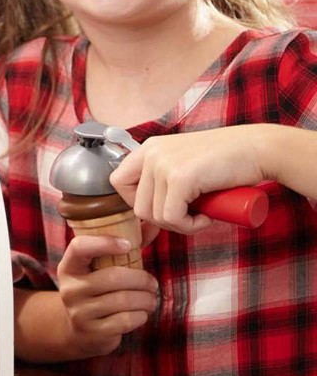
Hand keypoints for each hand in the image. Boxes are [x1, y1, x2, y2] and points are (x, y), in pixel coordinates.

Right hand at [57, 236, 158, 358]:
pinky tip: (142, 313)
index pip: (79, 247)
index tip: (127, 245)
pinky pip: (126, 320)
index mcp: (69, 266)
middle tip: (152, 282)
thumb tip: (153, 224)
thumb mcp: (102, 268)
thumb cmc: (97, 290)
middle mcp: (70, 288)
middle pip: (113, 277)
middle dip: (141, 279)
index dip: (104, 243)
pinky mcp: (93, 332)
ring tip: (151, 298)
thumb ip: (127, 246)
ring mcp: (80, 312)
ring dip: (146, 299)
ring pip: (123, 300)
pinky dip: (141, 315)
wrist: (79, 330)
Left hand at [109, 127, 268, 235]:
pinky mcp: (180, 177)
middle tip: (188, 216)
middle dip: (163, 220)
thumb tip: (147, 213)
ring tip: (201, 214)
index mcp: (148, 148)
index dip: (136, 202)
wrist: (257, 149)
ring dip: (178, 225)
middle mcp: (151, 153)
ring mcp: (163, 164)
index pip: (118, 182)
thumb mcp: (183, 164)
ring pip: (154, 215)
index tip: (162, 208)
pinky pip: (172, 217)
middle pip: (137, 206)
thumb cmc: (226, 160)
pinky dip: (189, 226)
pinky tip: (206, 216)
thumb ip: (163, 178)